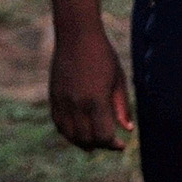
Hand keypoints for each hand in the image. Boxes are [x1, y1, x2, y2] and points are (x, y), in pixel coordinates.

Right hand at [49, 27, 132, 151]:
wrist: (76, 36)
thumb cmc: (103, 55)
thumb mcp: (118, 80)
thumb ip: (121, 107)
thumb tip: (128, 129)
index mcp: (96, 100)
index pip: (103, 136)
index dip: (113, 145)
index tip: (121, 144)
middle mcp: (77, 104)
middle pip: (86, 139)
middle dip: (100, 145)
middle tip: (110, 142)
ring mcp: (62, 101)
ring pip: (70, 135)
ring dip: (83, 142)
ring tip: (94, 142)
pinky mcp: (53, 97)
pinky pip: (59, 123)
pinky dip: (68, 133)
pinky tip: (79, 132)